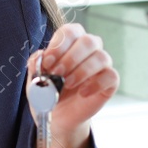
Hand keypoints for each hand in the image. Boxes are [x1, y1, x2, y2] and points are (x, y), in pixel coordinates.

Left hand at [30, 24, 117, 147]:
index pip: (70, 31)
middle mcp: (89, 49)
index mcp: (71, 42)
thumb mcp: (36, 79)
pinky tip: (83, 93)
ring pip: (101, 57)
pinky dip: (96, 84)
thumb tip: (39, 56)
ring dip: (82, 71)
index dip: (59, 45)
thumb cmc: (48, 91)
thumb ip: (36, 65)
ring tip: (67, 84)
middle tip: (57, 73)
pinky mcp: (110, 82)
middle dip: (71, 58)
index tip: (48, 61)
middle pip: (88, 41)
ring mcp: (101, 65)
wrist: (57, 116)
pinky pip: (111, 76)